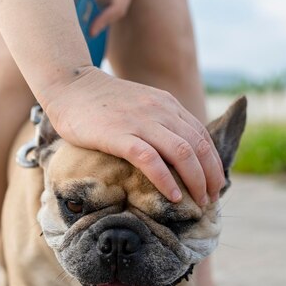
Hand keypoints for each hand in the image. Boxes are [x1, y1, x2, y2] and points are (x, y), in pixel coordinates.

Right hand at [44, 67, 224, 205]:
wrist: (70, 84)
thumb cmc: (102, 102)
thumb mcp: (141, 104)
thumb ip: (160, 121)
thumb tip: (176, 152)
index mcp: (168, 105)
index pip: (202, 136)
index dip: (214, 163)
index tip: (215, 184)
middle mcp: (160, 111)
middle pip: (199, 147)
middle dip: (211, 176)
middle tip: (213, 199)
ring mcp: (140, 122)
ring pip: (182, 153)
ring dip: (196, 181)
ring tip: (199, 201)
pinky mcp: (119, 135)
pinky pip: (150, 160)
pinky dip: (166, 180)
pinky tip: (174, 196)